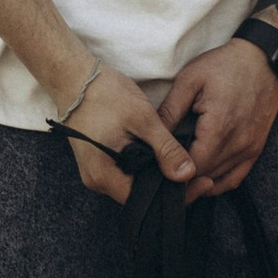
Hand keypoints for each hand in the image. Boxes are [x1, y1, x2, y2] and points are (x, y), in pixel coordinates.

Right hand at [54, 61, 193, 205]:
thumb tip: (188, 174)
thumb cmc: (105, 94)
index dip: (175, 194)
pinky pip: (125, 172)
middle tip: (198, 175)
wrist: (74, 77)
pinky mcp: (97, 160)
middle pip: (138, 195)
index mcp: (104, 176)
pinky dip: (144, 167)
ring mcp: (95, 171)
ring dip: (156, 176)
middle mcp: (97, 180)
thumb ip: (166, 149)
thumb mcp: (142, 119)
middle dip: (167, 186)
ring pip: (133, 183)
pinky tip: (161, 157)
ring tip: (184, 166)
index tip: (203, 182)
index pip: (145, 201)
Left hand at [158, 37, 277, 196]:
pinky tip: (201, 178)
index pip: (191, 166)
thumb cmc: (225, 65)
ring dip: (197, 180)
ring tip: (177, 171)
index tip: (156, 164)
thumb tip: (152, 136)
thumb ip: (170, 110)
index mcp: (219, 126)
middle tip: (161, 168)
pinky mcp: (255, 150)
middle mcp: (237, 143)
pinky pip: (234, 179)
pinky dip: (217, 183)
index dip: (170, 170)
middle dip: (181, 176)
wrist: (264, 60)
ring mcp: (249, 149)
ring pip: (217, 180)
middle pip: (203, 177)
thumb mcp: (190, 80)